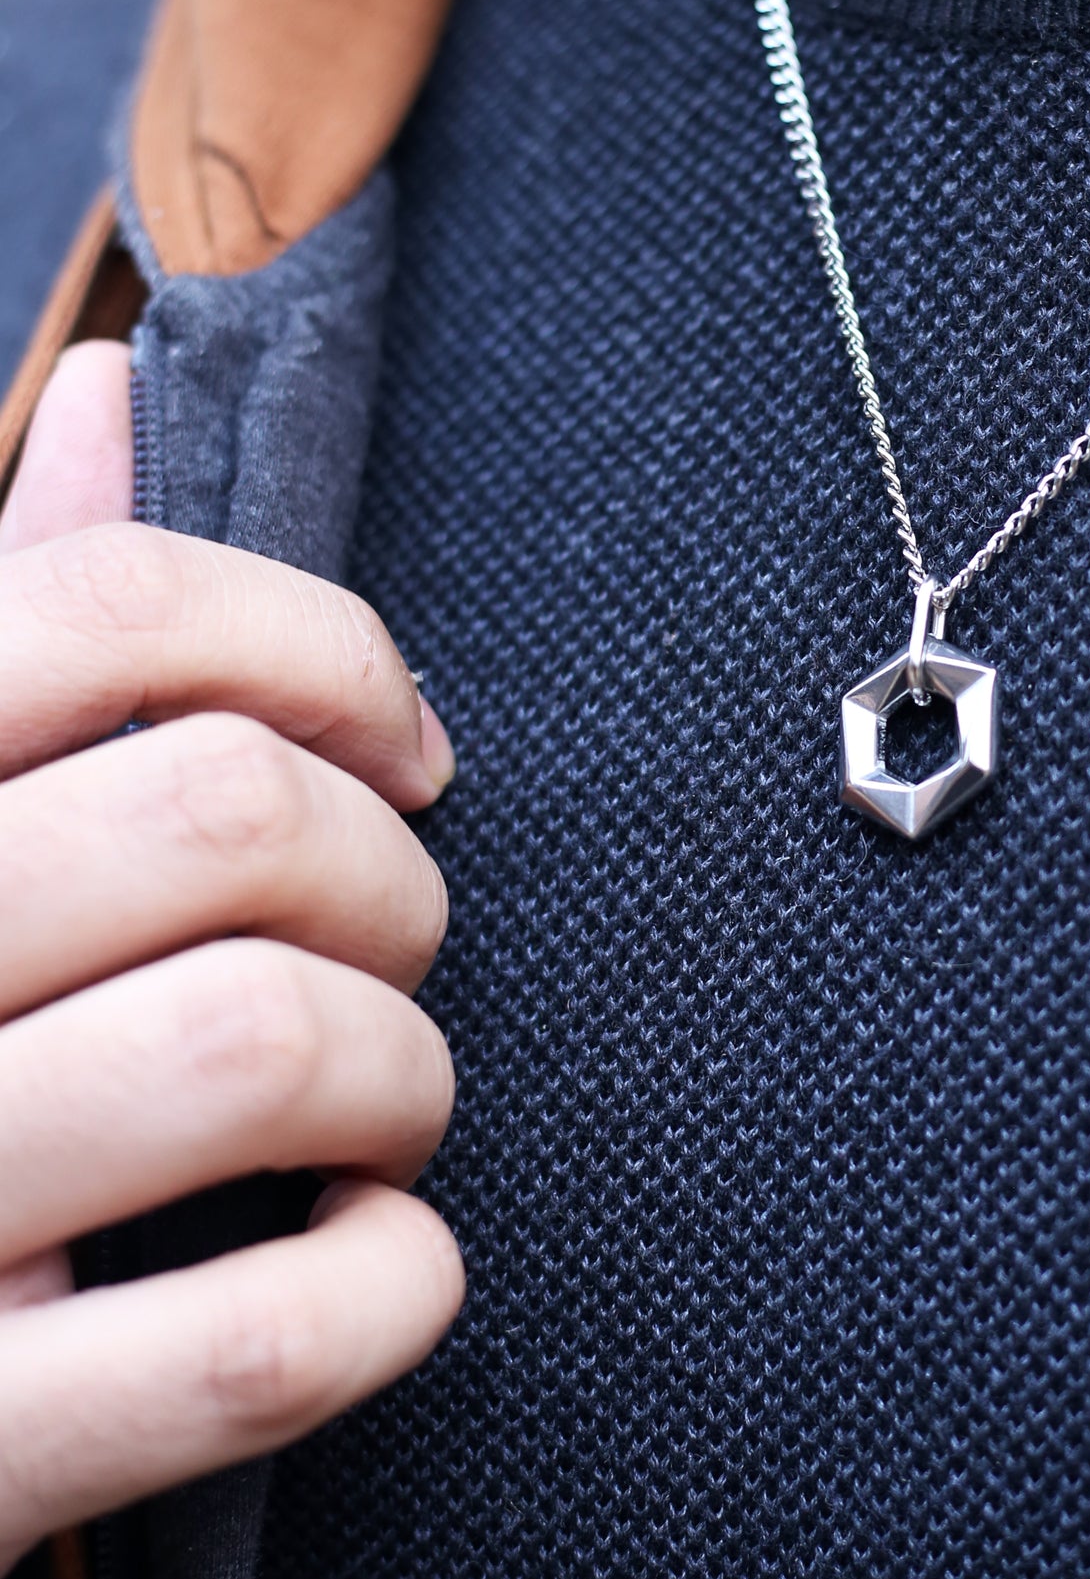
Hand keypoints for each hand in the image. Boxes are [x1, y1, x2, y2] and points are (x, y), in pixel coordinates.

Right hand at [0, 344, 462, 1571]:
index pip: (104, 604)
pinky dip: (390, 1286)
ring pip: (262, 1043)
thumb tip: (108, 390)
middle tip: (392, 946)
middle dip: (389, 875)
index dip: (320, 647)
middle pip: (224, 810)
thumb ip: (9, 619)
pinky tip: (366, 1261)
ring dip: (402, 1072)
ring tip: (375, 1108)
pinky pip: (259, 1341)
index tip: (408, 742)